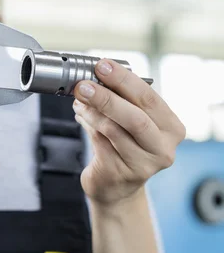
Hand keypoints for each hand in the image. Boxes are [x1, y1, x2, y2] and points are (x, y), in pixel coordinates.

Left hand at [73, 59, 185, 206]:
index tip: (103, 66)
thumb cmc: (125, 146)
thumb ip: (123, 100)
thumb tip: (95, 75)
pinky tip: (81, 115)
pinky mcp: (121, 174)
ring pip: (113, 130)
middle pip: (135, 118)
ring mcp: (143, 165)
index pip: (150, 99)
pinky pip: (100, 143)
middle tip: (84, 85)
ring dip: (92, 111)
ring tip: (79, 99)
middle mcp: (163, 148)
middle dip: (106, 97)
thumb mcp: (132, 121)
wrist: (116, 186)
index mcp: (172, 128)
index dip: (125, 80)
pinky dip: (87, 125)